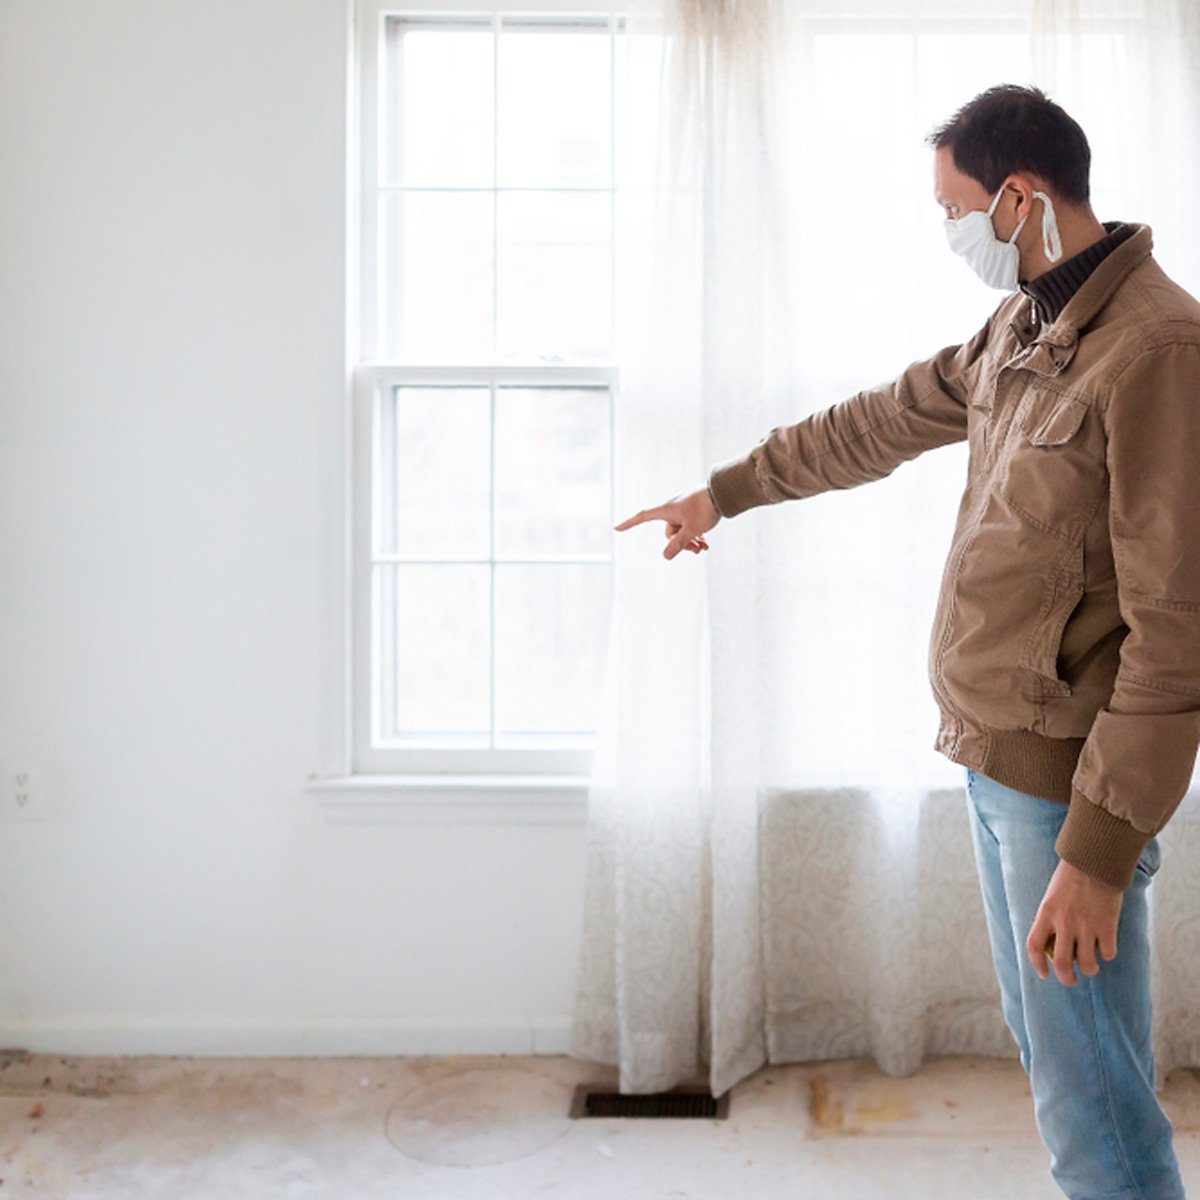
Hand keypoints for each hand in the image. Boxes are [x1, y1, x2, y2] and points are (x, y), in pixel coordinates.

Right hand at [614, 485, 721, 559]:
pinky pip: (689, 527)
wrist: (722, 493)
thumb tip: (665, 556)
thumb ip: (678, 544)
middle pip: (669, 533)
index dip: (629, 523)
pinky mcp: (692, 512)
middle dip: (681, 543)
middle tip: (697, 549)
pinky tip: (706, 543)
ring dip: (691, 541)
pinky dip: (695, 536)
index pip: (642, 517)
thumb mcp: (691, 530)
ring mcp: (683, 511)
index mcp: (666, 510)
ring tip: (704, 547)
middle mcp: (672, 510)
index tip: (617, 528)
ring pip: (681, 532)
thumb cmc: (705, 508)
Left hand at [1026, 859, 1123, 985]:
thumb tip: (1055, 947)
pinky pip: (1108, 953)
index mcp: (1046, 913)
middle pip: (1062, 964)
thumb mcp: (1051, 897)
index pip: (1034, 946)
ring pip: (1088, 964)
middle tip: (1071, 980)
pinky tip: (1105, 946)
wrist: (1095, 861)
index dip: (1037, 964)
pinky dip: (1107, 954)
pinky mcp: (1108, 925)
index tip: (1044, 974)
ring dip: (1089, 969)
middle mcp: (1065, 922)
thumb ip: (1051, 920)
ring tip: (1090, 965)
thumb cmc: (1070, 878)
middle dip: (1067, 979)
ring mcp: (1087, 925)